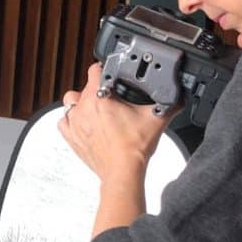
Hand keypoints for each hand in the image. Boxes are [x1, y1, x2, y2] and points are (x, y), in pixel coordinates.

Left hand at [58, 63, 176, 185]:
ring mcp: (75, 123)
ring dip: (81, 103)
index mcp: (100, 98)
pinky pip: (64, 122)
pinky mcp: (72, 138)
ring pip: (71, 102)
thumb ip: (169, 104)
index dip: (106, 68)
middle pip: (85, 86)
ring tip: (96, 109)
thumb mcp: (156, 120)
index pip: (96, 69)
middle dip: (98, 89)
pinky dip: (71, 120)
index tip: (112, 74)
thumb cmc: (133, 149)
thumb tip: (177, 99)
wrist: (123, 172)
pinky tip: (84, 123)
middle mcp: (83, 108)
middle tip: (112, 98)